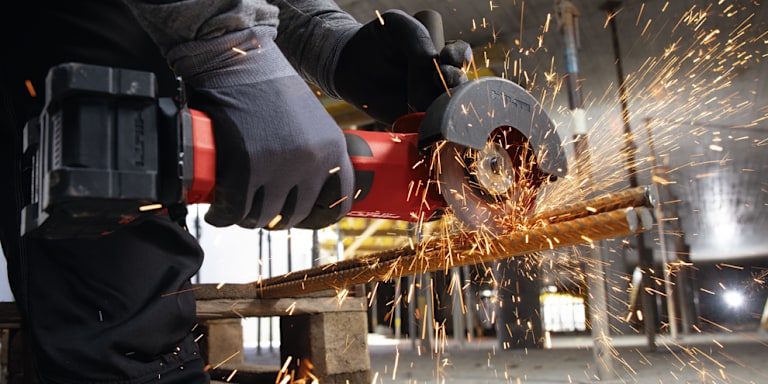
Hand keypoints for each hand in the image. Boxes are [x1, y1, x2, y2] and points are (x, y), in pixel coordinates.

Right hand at [168, 27, 353, 228]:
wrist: (240, 62)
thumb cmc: (271, 86)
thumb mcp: (310, 120)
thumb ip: (314, 150)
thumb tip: (307, 182)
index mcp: (333, 149)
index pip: (340, 200)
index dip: (322, 215)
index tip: (307, 217)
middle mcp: (311, 162)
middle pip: (297, 213)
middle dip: (278, 218)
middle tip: (263, 211)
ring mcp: (279, 167)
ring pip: (264, 216)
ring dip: (249, 219)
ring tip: (238, 211)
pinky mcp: (246, 167)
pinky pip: (235, 208)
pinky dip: (223, 215)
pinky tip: (219, 212)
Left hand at [333, 10, 471, 123]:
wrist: (347, 63)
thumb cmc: (376, 39)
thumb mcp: (399, 28)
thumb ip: (419, 48)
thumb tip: (433, 82)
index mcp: (441, 53)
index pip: (461, 56)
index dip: (458, 58)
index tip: (445, 58)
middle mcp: (439, 78)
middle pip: (462, 85)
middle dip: (455, 83)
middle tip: (439, 80)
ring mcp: (429, 101)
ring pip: (449, 110)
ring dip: (443, 108)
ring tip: (426, 102)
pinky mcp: (415, 122)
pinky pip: (430, 129)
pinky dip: (431, 130)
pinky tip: (425, 126)